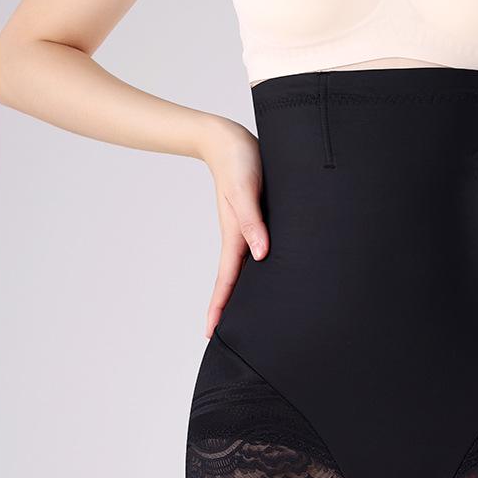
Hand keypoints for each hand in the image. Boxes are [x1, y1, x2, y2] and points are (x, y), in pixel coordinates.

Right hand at [198, 118, 268, 336]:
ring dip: (243, 293)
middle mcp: (241, 237)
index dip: (220, 308)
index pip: (227, 280)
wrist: (230, 138)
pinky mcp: (257, 219)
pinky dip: (257, 269)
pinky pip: (256, 251)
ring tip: (248, 318)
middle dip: (229, 310)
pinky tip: (266, 275)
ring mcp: (248, 229)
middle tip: (230, 339)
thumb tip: (261, 254)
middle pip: (234, 282)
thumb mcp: (246, 188)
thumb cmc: (239, 159)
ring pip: (246, 269)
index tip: (212, 334)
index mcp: (235, 235)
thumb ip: (252, 220)